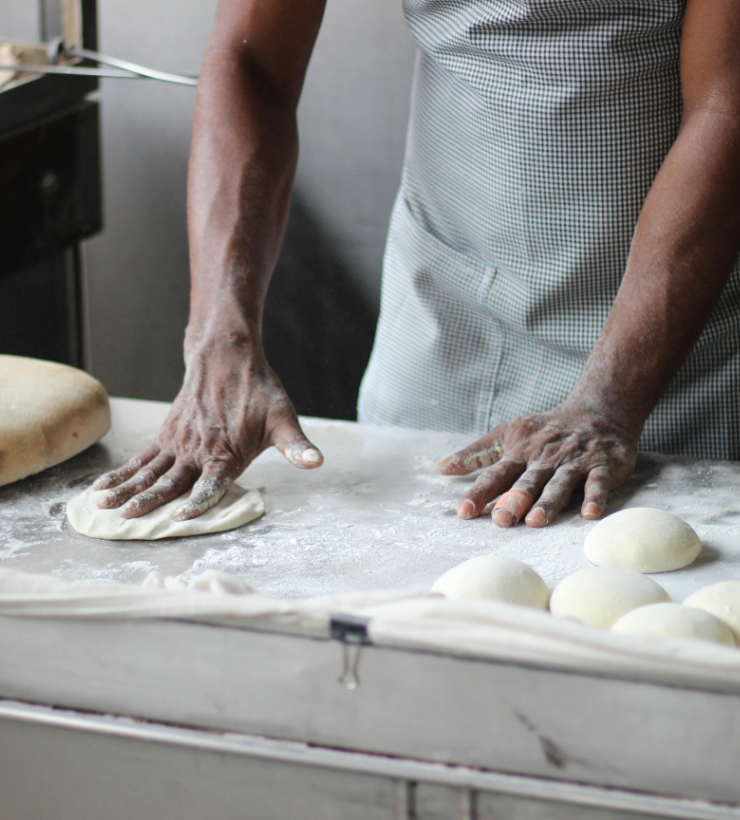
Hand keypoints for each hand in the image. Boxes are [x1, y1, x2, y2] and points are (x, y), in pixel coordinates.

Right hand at [93, 335, 321, 519]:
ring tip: (103, 506)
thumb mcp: (284, 418)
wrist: (228, 356)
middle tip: (127, 519)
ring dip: (126, 489)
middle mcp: (199, 450)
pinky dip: (121, 473)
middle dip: (148, 501)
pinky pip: (141, 458)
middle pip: (171, 481)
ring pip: (149, 471)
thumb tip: (317, 462)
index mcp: (227, 453)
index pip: (211, 483)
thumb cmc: (259, 392)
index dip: (198, 501)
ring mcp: (179, 443)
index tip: (180, 517)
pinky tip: (103, 488)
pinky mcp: (167, 435)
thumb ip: (296, 446)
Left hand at [436, 401, 637, 527]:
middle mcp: (545, 458)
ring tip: (536, 520)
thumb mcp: (508, 434)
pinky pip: (598, 482)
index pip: (496, 474)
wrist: (599, 410)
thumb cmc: (545, 429)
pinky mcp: (603, 465)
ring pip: (559, 483)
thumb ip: (477, 453)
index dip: (480, 492)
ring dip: (548, 501)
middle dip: (513, 500)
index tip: (464, 511)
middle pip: (527, 481)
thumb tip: (441, 468)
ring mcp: (574, 462)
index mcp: (520, 452)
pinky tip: (590, 513)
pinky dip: (595, 496)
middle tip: (500, 519)